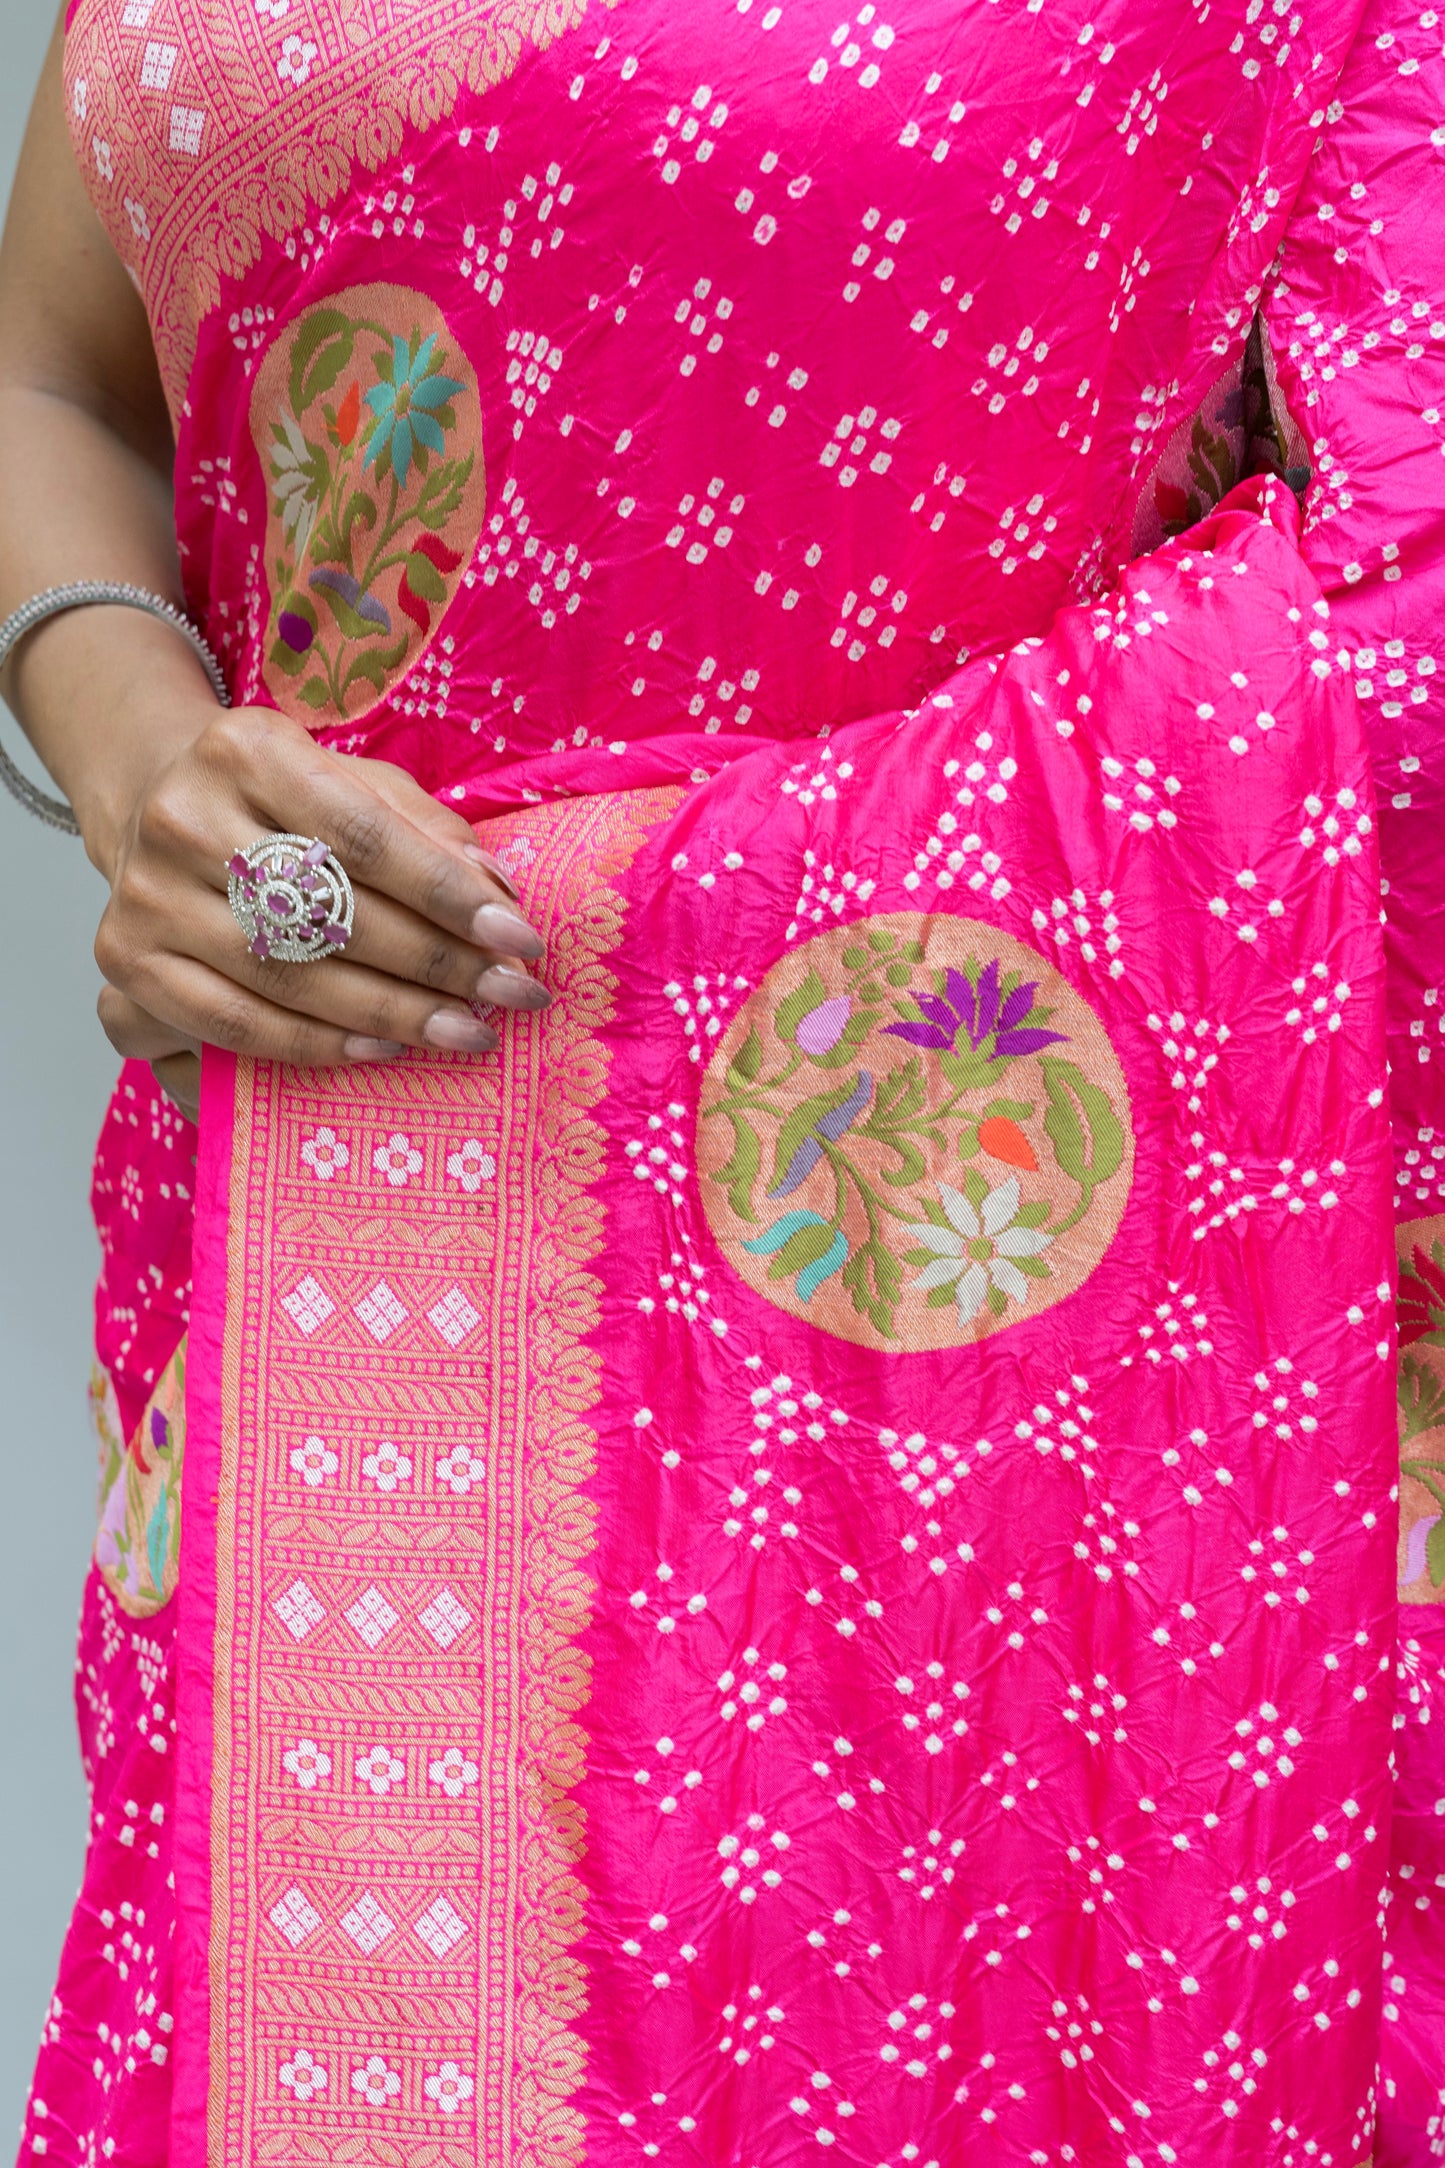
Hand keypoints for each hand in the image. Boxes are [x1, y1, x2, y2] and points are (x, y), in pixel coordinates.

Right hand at [92, 700, 546, 1115]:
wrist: (158, 802)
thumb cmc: (282, 801)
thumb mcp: (355, 783)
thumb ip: (425, 829)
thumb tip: (496, 893)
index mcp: (245, 749)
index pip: (363, 835)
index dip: (448, 895)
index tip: (518, 939)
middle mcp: (184, 816)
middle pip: (331, 911)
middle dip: (437, 963)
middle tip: (509, 996)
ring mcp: (147, 893)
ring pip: (289, 976)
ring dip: (392, 1013)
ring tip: (465, 1033)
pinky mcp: (129, 959)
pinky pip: (237, 1023)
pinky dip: (319, 1044)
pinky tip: (384, 1048)